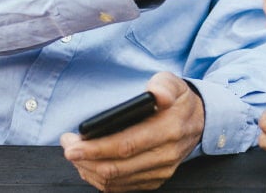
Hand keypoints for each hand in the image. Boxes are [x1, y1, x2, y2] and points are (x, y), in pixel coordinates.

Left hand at [60, 72, 203, 191]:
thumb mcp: (174, 83)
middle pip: (116, 167)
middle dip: (85, 159)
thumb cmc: (179, 101)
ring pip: (115, 180)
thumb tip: (155, 92)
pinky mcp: (155, 180)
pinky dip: (100, 179)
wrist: (199, 122)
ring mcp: (160, 171)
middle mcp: (165, 156)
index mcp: (168, 130)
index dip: (96, 148)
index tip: (72, 145)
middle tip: (67, 146)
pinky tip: (89, 166)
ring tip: (75, 154)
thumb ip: (164, 85)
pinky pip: (121, 187)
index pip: (126, 145)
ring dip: (89, 170)